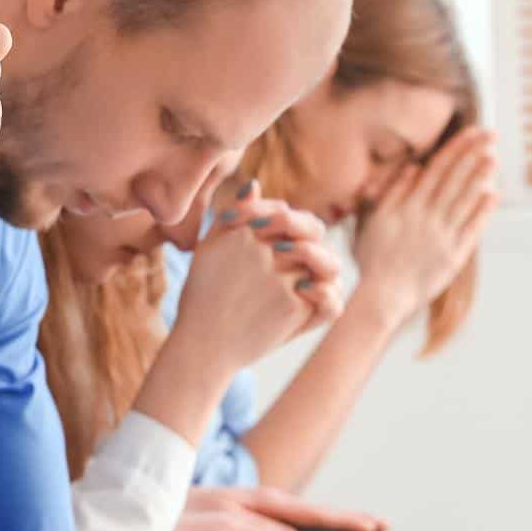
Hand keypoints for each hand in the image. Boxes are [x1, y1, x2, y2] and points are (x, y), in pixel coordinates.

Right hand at [169, 195, 342, 371]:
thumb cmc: (203, 297)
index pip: (284, 214)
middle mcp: (265, 250)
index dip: (289, 224)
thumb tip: (254, 184)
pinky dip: (325, 296)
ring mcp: (282, 277)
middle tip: (299, 257)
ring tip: (306, 279)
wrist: (202, 346)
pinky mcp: (294, 304)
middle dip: (310, 239)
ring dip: (322, 267)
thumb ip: (234, 216)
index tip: (280, 239)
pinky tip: (308, 299)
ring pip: (324, 261)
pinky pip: (329, 295)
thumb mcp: (208, 249)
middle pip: (311, 231)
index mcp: (244, 232)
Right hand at [352, 128, 497, 319]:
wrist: (384, 295)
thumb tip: (413, 168)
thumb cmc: (374, 259)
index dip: (456, 149)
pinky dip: (483, 211)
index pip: (437, 170)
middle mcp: (428, 218)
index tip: (471, 132)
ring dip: (480, 177)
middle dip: (473, 154)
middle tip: (491, 135)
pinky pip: (471, 229)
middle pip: (454, 180)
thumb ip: (394, 193)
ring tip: (494, 157)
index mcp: (409, 207)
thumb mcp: (375, 221)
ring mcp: (443, 236)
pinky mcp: (454, 255)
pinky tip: (493, 194)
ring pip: (465, 200)